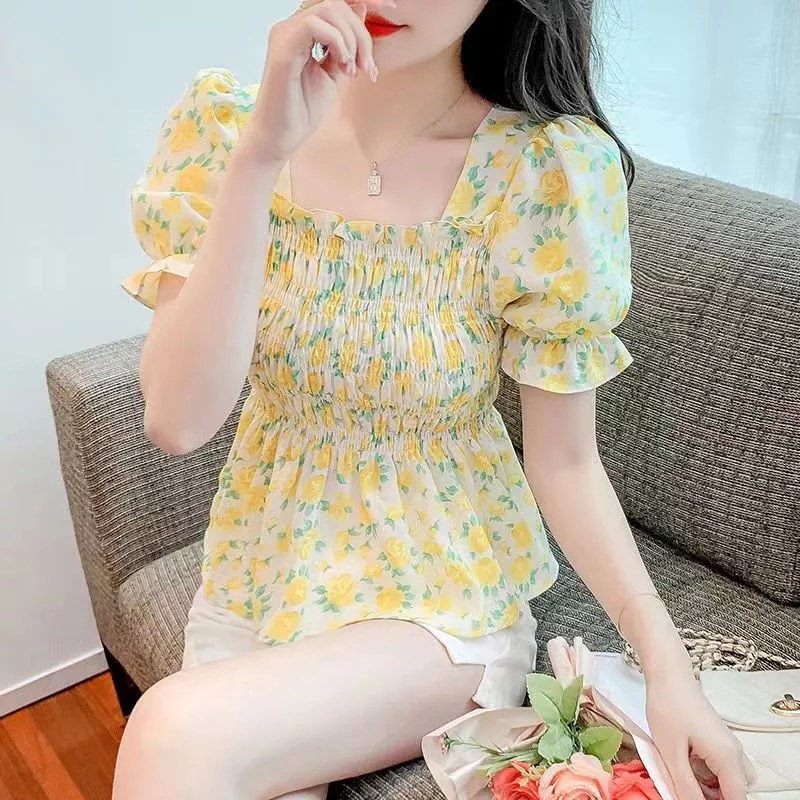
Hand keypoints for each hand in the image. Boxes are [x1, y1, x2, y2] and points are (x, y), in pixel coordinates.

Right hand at [242, 0, 396, 163]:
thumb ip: (347, 46)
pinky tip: (342, 66)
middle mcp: (291, 28)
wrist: (281, 138)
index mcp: (303, 32)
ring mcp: (285, 35)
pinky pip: (313, 25)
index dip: (364, 2)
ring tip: (352, 69)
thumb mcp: (336, 73)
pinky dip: (337, 43)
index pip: (335, 4)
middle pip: (336, 5)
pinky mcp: (282, 49)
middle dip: (361, 34)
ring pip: (328, 10)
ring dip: (351, 39)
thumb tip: (361, 13)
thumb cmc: (303, 111)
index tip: (390, 7)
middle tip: (366, 67)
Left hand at [644, 670, 754, 799]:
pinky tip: (686, 764)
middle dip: (714, 797)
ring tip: (684, 777)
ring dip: (711, 787)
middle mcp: (735, 753)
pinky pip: (722, 767)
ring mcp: (728, 745)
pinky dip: (709, 774)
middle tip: (686, 788)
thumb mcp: (670, 752)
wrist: (668, 674)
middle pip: (736, 791)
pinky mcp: (719, 739)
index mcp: (728, 757)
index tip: (692, 798)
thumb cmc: (667, 706)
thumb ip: (684, 786)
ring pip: (730, 780)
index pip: (737, 799)